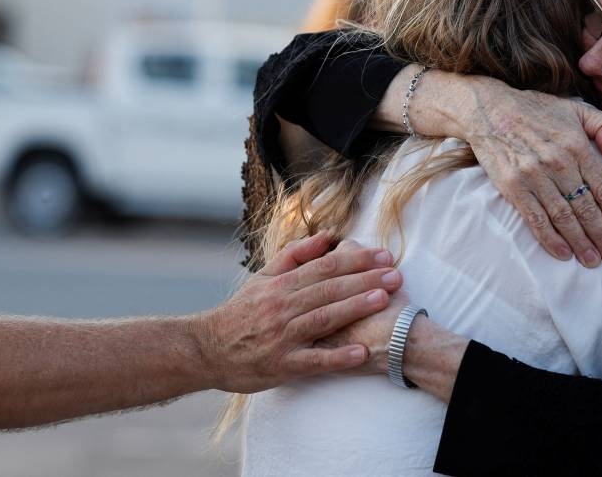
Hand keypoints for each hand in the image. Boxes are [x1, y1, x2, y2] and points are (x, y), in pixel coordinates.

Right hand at [194, 233, 402, 392]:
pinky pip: (313, 361)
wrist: (205, 349)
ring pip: (323, 319)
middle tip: (397, 275)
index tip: (385, 256)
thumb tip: (327, 236)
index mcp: (281, 285)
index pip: (325, 267)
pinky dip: (337, 357)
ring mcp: (282, 337)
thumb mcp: (263, 277)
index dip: (357, 260)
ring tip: (383, 301)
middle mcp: (282, 308)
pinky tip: (360, 353)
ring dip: (355, 309)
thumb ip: (295, 255)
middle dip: (366, 280)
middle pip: (329, 290)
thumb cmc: (241, 312)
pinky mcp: (281, 365)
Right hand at [461, 77, 601, 266]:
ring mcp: (534, 176)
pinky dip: (550, 239)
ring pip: (563, 217)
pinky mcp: (513, 187)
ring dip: (581, 243)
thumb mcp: (575, 108)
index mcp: (576, 145)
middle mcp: (558, 162)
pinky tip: (564, 254)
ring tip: (594, 261)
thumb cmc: (535, 110)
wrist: (488, 109)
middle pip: (586, 207)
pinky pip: (535, 218)